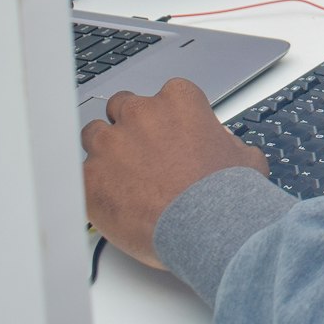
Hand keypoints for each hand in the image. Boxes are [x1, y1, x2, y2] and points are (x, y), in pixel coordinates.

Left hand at [81, 77, 269, 267]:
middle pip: (120, 106)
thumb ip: (226, 142)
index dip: (164, 118)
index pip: (162, 96)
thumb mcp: (243, 157)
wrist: (207, 228)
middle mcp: (140, 114)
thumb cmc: (227, 194)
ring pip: (92, 134)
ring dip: (103, 151)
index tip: (168, 135)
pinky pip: (80, 174)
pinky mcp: (89, 177)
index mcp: (178, 100)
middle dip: (127, 126)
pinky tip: (109, 202)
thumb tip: (222, 144)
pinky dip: (92, 186)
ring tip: (117, 176)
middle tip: (138, 152)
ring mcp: (110, 144)